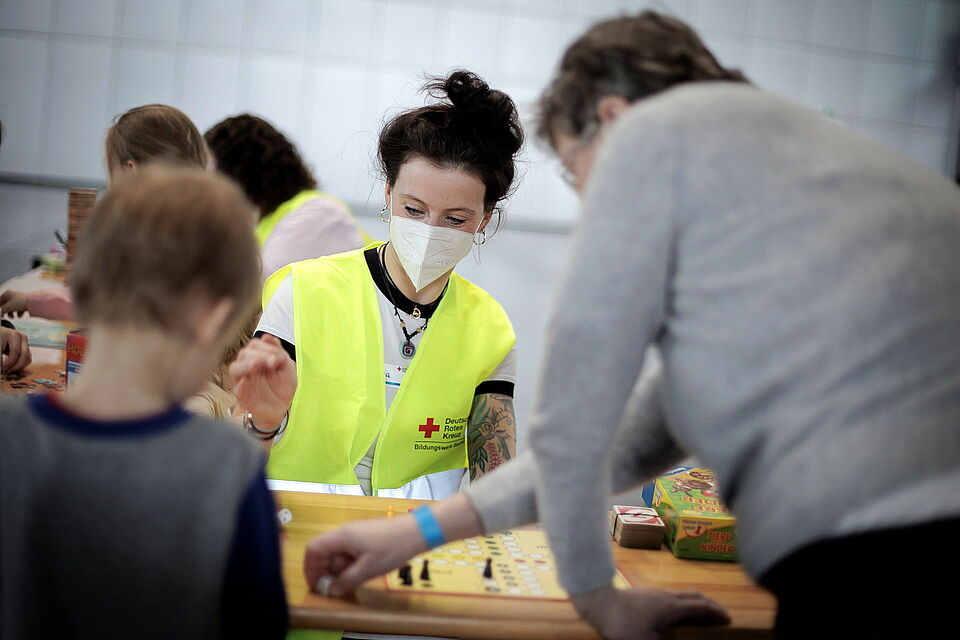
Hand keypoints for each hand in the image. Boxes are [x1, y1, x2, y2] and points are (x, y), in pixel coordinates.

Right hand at [0, 290, 27, 316]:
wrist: (34, 302)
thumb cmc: (20, 303)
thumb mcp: (8, 307)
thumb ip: (1, 311)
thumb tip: (0, 315)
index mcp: (7, 294)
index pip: (0, 301)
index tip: (0, 314)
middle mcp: (13, 296)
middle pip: (6, 305)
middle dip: (5, 312)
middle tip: (5, 317)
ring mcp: (19, 300)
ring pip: (12, 308)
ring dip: (12, 314)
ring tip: (13, 317)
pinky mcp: (25, 304)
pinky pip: (19, 310)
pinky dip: (18, 313)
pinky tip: (20, 316)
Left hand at [1, 327, 31, 372]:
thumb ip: (0, 356)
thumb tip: (2, 367)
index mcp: (14, 335)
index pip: (16, 351)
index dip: (10, 362)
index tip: (2, 368)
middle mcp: (22, 337)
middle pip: (25, 355)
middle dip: (16, 366)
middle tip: (7, 371)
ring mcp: (25, 342)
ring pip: (28, 358)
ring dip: (19, 367)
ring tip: (9, 370)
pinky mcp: (26, 347)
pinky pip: (27, 359)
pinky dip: (21, 365)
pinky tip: (12, 367)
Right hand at [229, 334, 296, 427]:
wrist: (281, 408)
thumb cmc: (282, 386)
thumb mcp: (286, 367)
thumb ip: (278, 351)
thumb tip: (267, 336)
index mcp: (258, 358)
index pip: (254, 345)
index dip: (266, 347)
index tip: (280, 357)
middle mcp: (247, 367)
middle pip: (244, 354)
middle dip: (259, 355)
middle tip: (272, 362)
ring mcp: (243, 382)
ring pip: (235, 369)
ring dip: (245, 365)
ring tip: (256, 365)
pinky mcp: (242, 397)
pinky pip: (237, 390)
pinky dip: (241, 385)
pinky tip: (246, 381)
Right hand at [304, 515, 426, 597]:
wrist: (417, 531)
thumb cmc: (391, 549)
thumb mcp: (367, 569)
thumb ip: (346, 581)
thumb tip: (331, 590)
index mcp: (341, 536)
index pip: (313, 549)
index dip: (310, 568)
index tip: (316, 585)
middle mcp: (345, 533)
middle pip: (324, 551)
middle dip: (325, 571)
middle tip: (334, 588)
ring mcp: (356, 534)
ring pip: (338, 553)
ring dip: (339, 569)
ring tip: (350, 583)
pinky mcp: (366, 537)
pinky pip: (350, 552)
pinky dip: (350, 564)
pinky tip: (360, 574)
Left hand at [571, 585, 729, 639]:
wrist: (598, 602)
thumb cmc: (623, 625)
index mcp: (672, 608)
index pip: (701, 607)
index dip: (717, 612)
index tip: (729, 619)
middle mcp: (667, 596)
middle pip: (694, 596)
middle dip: (710, 604)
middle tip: (720, 613)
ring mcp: (655, 593)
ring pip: (682, 594)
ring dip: (696, 602)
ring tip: (701, 612)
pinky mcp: (644, 594)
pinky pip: (671, 595)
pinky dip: (682, 602)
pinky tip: (674, 611)